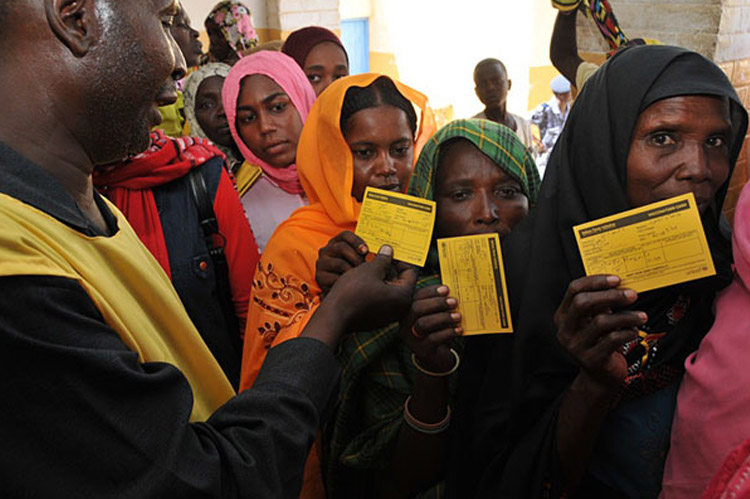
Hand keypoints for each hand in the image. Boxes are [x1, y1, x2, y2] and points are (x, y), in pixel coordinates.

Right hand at [303, 245, 416, 347]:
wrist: (333, 317)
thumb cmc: (352, 292)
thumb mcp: (370, 270)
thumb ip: (383, 259)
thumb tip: (389, 250)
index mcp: (403, 296)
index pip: (410, 272)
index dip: (400, 258)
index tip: (390, 250)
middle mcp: (399, 308)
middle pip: (400, 280)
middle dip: (389, 267)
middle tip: (379, 254)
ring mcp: (388, 315)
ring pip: (388, 289)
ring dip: (381, 276)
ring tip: (369, 264)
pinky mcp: (376, 318)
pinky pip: (380, 298)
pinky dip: (374, 287)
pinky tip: (363, 279)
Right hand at [315, 231, 367, 294]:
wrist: (339, 294)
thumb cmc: (352, 274)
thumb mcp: (359, 260)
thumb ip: (368, 254)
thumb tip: (387, 250)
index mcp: (336, 242)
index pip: (345, 235)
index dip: (357, 241)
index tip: (366, 251)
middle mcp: (326, 250)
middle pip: (342, 247)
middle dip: (357, 259)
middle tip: (366, 269)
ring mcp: (321, 263)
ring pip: (340, 264)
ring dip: (353, 272)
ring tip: (360, 279)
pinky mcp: (319, 277)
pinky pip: (335, 278)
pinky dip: (345, 283)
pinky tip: (350, 287)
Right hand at [400, 285, 461, 372]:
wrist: (436, 358)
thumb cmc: (436, 331)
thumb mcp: (435, 316)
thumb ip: (439, 305)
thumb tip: (451, 292)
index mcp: (407, 311)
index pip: (415, 297)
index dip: (430, 291)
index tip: (446, 289)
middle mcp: (405, 324)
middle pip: (416, 308)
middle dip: (436, 303)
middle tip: (454, 301)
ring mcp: (411, 338)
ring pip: (423, 324)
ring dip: (443, 318)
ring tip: (458, 316)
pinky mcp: (421, 350)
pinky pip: (433, 339)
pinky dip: (448, 332)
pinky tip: (459, 329)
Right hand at [554, 275, 646, 389]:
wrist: (599, 377)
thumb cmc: (598, 343)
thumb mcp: (593, 321)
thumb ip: (600, 304)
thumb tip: (620, 285)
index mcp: (563, 316)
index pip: (574, 290)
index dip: (595, 281)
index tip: (616, 279)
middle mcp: (565, 330)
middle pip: (583, 303)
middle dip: (610, 296)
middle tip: (632, 294)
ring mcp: (576, 346)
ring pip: (601, 322)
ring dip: (626, 316)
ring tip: (641, 316)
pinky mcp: (591, 359)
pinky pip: (612, 340)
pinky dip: (628, 332)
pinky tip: (635, 331)